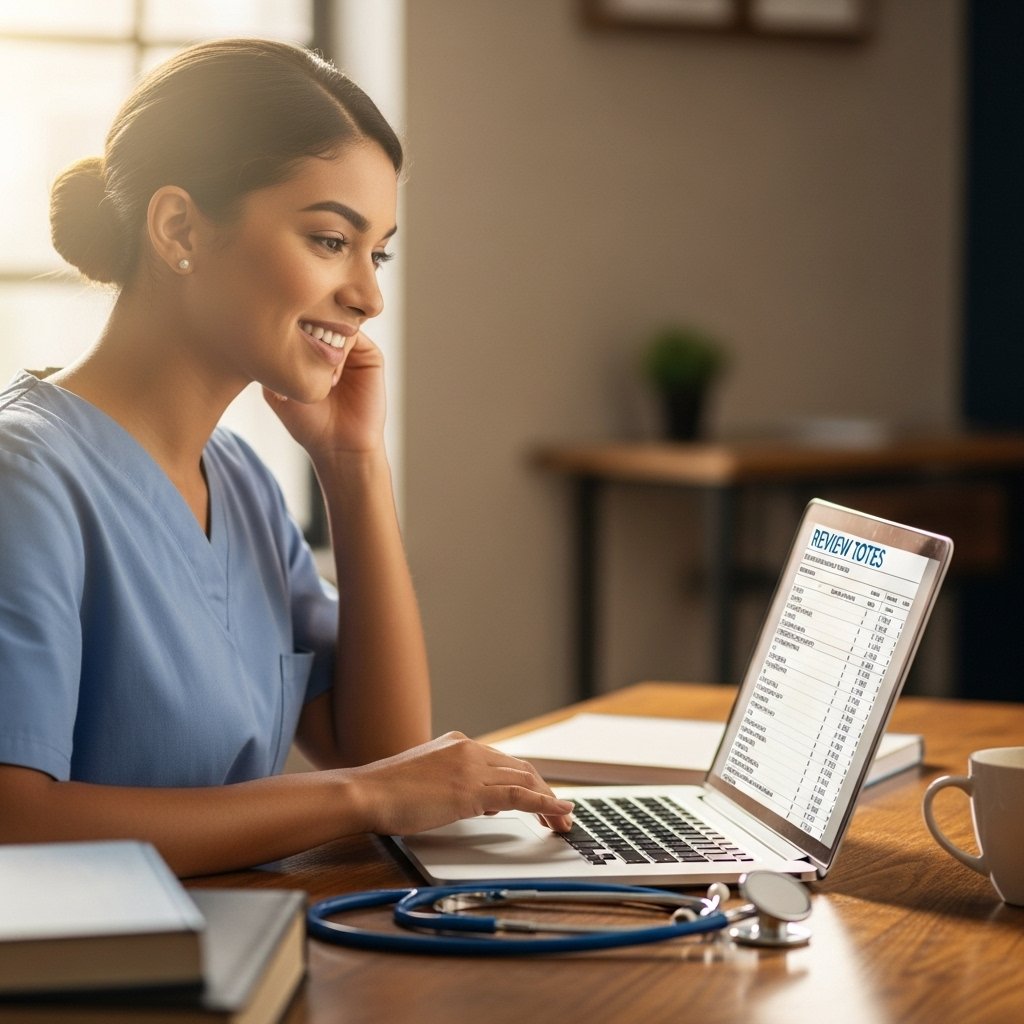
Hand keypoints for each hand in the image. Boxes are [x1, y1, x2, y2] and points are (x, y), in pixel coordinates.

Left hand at [264, 330, 385, 462]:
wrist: (339, 446)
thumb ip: (272, 359)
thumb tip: (267, 328)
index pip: (298, 319)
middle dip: (306, 328)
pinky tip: (332, 380)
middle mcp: (330, 344)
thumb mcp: (277, 389)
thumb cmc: (308, 423)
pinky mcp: (370, 356)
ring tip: (316, 375)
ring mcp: (351, 349)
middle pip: (318, 313)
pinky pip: (354, 337)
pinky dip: (340, 352)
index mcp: (308, 349)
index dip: (286, 324)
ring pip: (335, 322)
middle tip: (297, 355)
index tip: (276, 347)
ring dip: (323, 343)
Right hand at [342, 732, 574, 836]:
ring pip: (525, 780)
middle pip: (521, 769)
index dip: (529, 783)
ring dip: (550, 802)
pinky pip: (518, 795)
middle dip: (545, 792)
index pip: (505, 763)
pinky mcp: (470, 789)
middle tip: (561, 815)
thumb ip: (460, 787)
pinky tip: (559, 812)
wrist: (367, 792)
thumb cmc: (389, 793)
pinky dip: (544, 803)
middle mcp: (470, 749)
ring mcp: (471, 767)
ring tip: (563, 822)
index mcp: (460, 744)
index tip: (542, 801)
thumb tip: (487, 803)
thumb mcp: (431, 782)